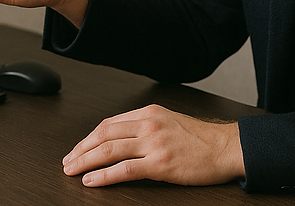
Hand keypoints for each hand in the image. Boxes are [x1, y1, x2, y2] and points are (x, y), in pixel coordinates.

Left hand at [62, 104, 244, 186]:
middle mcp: (149, 124)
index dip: (89, 137)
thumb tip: (120, 138)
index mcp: (149, 112)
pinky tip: (92, 180)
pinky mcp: (160, 164)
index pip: (109, 123)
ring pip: (109, 150)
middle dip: (81, 149)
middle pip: (104, 134)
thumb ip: (146, 126)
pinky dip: (104, 175)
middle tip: (68, 161)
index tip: (78, 148)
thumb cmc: (202, 139)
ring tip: (72, 171)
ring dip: (85, 161)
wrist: (227, 148)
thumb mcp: (170, 122)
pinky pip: (124, 169)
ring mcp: (154, 143)